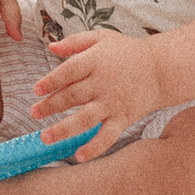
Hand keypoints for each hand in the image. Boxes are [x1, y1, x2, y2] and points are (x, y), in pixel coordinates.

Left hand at [30, 29, 164, 159]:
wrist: (161, 69)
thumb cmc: (127, 52)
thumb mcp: (101, 38)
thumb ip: (75, 42)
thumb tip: (51, 47)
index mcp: (95, 61)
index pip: (69, 72)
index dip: (51, 81)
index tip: (36, 90)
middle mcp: (103, 83)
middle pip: (72, 96)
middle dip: (50, 106)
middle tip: (33, 113)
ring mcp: (113, 103)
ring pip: (85, 119)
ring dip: (64, 129)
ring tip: (45, 137)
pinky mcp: (123, 118)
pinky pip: (108, 136)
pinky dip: (95, 147)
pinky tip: (79, 156)